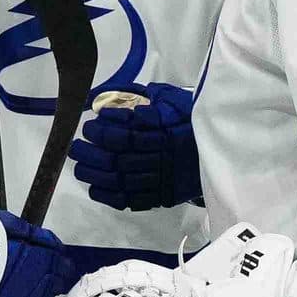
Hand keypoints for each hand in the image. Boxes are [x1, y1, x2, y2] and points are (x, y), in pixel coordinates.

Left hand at [69, 82, 201, 210]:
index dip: (104, 129)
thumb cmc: (193, 122)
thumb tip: (114, 96)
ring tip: (80, 166)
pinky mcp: (162, 195)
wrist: (219, 151)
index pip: (126, 132)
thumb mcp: (175, 100)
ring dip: (95, 174)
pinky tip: (95, 188)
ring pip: (121, 180)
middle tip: (76, 145)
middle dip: (91, 152)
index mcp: (164, 130)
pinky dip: (109, 196)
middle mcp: (161, 155)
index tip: (92, 123)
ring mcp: (161, 178)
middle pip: (117, 157)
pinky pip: (131, 200)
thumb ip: (148, 97)